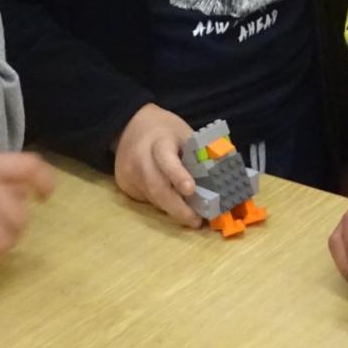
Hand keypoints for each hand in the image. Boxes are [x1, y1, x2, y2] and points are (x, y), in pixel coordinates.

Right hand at [113, 104, 202, 226]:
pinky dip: (163, 204)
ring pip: (153, 198)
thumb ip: (199, 153)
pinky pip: (147, 199)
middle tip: (196, 221)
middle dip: (178, 208)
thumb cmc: (164, 129)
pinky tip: (173, 203)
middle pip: (157, 188)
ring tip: (192, 217)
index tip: (191, 190)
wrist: (129, 125)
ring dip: (173, 209)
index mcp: (158, 142)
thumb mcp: (184, 132)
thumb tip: (223, 173)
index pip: (166, 160)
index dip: (178, 175)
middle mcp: (140, 159)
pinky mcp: (125, 185)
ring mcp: (129, 174)